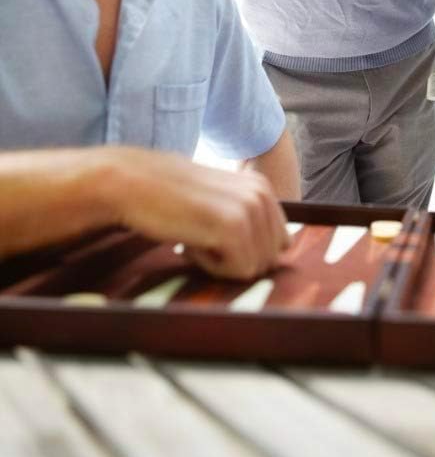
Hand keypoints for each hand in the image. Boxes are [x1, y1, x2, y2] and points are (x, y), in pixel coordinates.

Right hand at [110, 148, 289, 279]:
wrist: (133, 183)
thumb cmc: (171, 199)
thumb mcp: (220, 201)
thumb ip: (249, 218)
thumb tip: (278, 251)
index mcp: (263, 188)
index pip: (279, 244)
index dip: (245, 250)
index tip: (214, 234)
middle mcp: (263, 195)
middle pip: (269, 259)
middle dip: (236, 258)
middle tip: (202, 236)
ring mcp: (250, 209)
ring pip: (255, 268)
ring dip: (222, 263)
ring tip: (195, 236)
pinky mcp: (234, 227)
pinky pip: (239, 272)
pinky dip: (211, 267)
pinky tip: (190, 242)